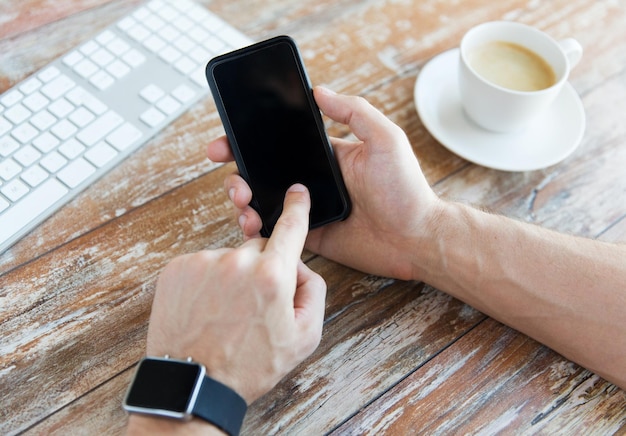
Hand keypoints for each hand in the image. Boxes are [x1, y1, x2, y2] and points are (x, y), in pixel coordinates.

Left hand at [144, 184, 325, 404]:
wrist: (195, 383)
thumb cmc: (249, 365)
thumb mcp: (304, 338)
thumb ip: (313, 292)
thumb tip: (300, 267)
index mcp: (271, 276)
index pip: (290, 228)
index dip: (297, 207)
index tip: (297, 192)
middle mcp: (237, 261)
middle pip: (259, 249)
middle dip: (262, 270)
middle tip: (254, 307)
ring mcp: (203, 262)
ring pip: (229, 259)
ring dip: (231, 278)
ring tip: (224, 315)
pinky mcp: (177, 269)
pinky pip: (202, 265)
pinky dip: (207, 282)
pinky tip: (206, 310)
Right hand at [207, 87, 441, 279]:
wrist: (416, 239)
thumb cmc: (406, 189)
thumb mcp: (386, 139)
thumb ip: (354, 112)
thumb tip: (319, 91)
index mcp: (325, 156)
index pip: (278, 142)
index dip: (248, 140)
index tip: (224, 141)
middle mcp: (312, 181)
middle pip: (262, 173)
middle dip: (236, 173)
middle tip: (231, 180)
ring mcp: (308, 210)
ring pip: (262, 202)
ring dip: (242, 200)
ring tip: (242, 202)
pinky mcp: (309, 237)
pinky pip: (276, 232)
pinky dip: (257, 229)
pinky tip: (252, 225)